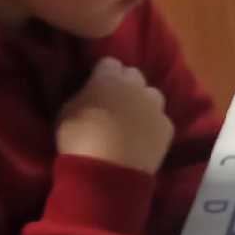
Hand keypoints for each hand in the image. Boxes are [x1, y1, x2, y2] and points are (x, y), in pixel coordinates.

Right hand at [56, 57, 174, 174]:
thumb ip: (83, 96)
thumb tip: (91, 93)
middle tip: (114, 102)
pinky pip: (160, 119)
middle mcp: (135, 86)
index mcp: (108, 78)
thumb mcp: (67, 113)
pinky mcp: (167, 127)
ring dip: (143, 102)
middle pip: (134, 75)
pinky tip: (143, 138)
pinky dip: (153, 126)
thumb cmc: (79, 140)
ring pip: (152, 95)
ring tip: (132, 120)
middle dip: (125, 84)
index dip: (103, 74)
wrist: (107, 171)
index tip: (97, 86)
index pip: (109, 63)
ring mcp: (155, 106)